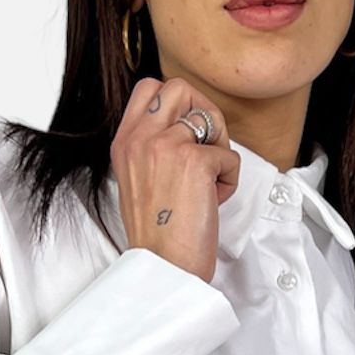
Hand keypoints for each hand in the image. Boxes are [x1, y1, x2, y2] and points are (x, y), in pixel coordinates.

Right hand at [111, 76, 240, 284]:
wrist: (163, 267)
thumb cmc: (157, 233)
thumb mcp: (139, 179)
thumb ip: (152, 148)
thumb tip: (186, 126)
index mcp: (125, 142)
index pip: (149, 87)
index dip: (178, 102)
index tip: (186, 132)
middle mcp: (141, 138)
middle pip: (180, 88)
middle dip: (203, 113)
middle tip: (206, 148)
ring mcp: (166, 147)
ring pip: (209, 116)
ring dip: (219, 145)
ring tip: (209, 177)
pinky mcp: (195, 162)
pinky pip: (229, 154)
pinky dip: (229, 179)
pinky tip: (212, 201)